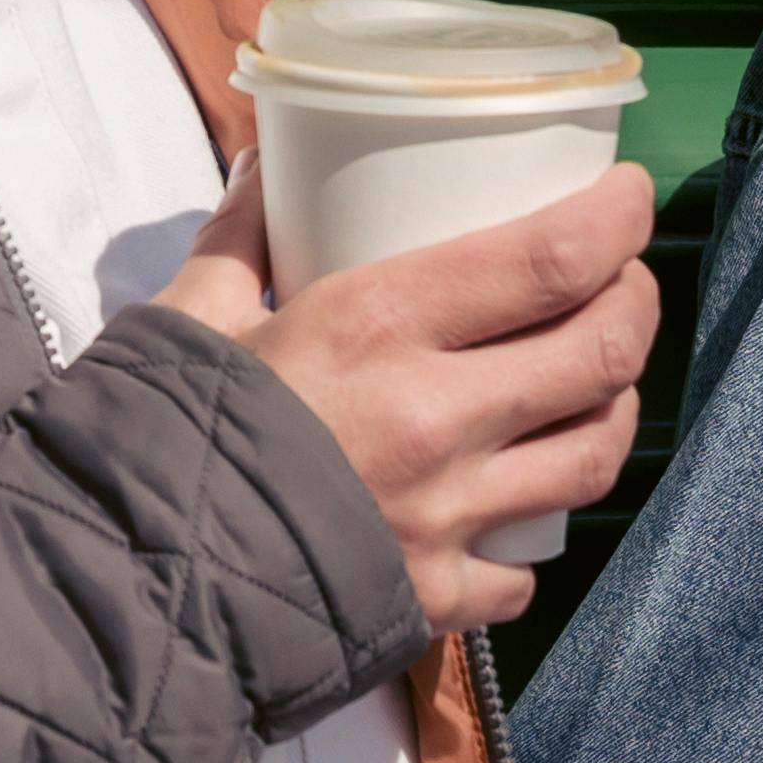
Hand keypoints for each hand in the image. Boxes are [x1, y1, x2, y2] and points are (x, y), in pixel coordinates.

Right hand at [157, 156, 660, 631]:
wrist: (127, 587)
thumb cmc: (156, 438)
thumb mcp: (192, 314)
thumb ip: (242, 236)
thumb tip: (272, 167)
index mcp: (379, 326)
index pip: (551, 258)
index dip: (616, 218)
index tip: (627, 194)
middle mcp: (437, 417)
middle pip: (601, 350)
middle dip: (635, 302)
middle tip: (622, 278)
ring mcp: (448, 515)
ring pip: (592, 454)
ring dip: (613, 406)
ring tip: (599, 379)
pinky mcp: (437, 595)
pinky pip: (524, 569)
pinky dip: (530, 535)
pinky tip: (513, 510)